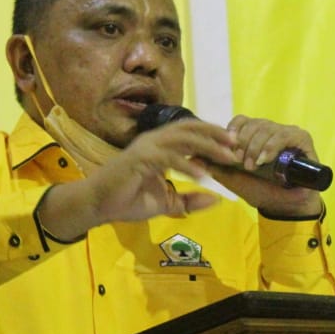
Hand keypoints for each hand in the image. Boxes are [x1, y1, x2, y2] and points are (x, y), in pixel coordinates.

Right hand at [36, 119, 239, 238]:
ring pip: (182, 139)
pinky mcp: (140, 159)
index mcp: (160, 146)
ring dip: (207, 146)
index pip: (190, 132)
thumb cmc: (128, 200)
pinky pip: (169, 158)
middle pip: (189, 128)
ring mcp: (146, 147)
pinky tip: (203, 176)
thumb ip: (190, 200)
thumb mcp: (166, 202)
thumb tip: (216, 200)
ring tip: (226, 157)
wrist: (98, 205)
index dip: (212, 134)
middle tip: (236, 144)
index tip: (233, 144)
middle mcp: (153, 140)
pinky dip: (187, 166)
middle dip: (215, 134)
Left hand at [208, 115, 323, 218]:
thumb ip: (215, 168)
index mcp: (254, 135)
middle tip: (239, 162)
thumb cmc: (260, 190)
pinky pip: (283, 135)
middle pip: (252, 123)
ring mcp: (286, 132)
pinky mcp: (301, 138)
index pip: (240, 121)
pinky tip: (264, 160)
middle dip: (242, 143)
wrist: (285, 205)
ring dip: (255, 147)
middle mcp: (270, 130)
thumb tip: (193, 157)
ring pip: (266, 128)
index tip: (228, 151)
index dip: (232, 132)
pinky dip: (271, 147)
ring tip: (252, 166)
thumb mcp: (234, 179)